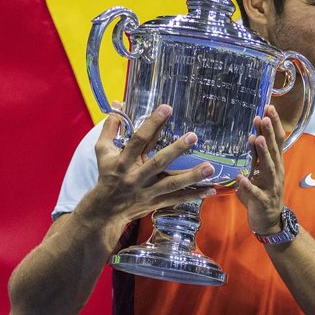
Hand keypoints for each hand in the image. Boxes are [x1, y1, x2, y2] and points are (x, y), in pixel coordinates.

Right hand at [89, 103, 215, 227]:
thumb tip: (118, 104)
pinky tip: (211, 189)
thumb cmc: (107, 175)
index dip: (152, 124)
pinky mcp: (157, 202)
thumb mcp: (103, 151)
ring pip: (172, 184)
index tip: (166, 108)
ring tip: (210, 167)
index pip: (139, 140)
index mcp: (124, 161)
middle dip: (176, 150)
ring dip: (192, 176)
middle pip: (158, 162)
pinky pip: (178, 198)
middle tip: (193, 136)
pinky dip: (194, 195)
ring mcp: (148, 191)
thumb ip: (111, 127)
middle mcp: (137, 176)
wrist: (106, 210)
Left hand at [235, 105, 285, 234]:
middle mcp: (276, 172)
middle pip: (274, 150)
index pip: (277, 140)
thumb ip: (256, 155)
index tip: (268, 107)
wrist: (270, 220)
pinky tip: (241, 178)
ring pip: (268, 168)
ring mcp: (271, 187)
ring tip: (258, 139)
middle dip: (269, 133)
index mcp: (275, 163)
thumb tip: (254, 134)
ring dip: (263, 153)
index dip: (273, 124)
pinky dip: (248, 185)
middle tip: (264, 117)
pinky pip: (255, 193)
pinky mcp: (263, 201)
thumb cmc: (262, 192)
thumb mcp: (259, 171)